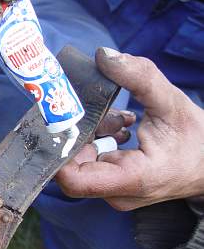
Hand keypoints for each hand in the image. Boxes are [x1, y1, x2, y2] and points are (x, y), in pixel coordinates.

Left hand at [55, 47, 203, 210]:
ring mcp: (114, 191)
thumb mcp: (172, 102)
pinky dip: (102, 140)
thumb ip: (139, 77)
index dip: (58, 153)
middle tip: (97, 110)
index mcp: (131, 179)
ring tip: (121, 119)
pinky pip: (94, 161)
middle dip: (79, 133)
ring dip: (94, 133)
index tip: (60, 122)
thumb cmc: (198, 140)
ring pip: (83, 161)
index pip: (74, 180)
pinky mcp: (114, 185)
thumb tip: (103, 55)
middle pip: (73, 165)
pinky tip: (123, 127)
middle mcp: (117, 193)